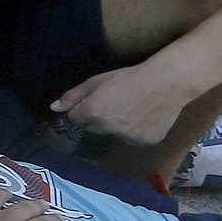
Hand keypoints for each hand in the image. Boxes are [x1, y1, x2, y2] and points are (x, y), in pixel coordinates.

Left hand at [51, 64, 187, 147]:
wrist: (166, 83)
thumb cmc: (129, 77)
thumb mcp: (97, 81)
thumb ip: (73, 96)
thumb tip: (54, 108)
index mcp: (93, 113)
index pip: (75, 118)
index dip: (83, 109)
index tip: (96, 100)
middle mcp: (108, 129)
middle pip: (93, 128)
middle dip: (98, 118)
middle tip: (115, 103)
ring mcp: (127, 138)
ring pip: (114, 135)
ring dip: (117, 126)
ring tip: (132, 109)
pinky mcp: (144, 143)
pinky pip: (133, 139)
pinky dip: (136, 131)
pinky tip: (145, 117)